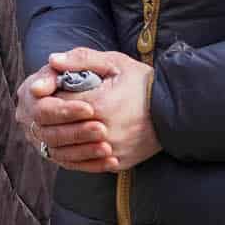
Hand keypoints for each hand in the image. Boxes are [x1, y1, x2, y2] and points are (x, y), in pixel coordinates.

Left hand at [18, 49, 160, 172]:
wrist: (176, 110)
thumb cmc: (143, 82)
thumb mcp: (115, 63)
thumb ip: (82, 60)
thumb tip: (51, 61)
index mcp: (100, 104)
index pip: (58, 103)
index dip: (50, 96)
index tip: (49, 91)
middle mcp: (104, 131)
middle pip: (61, 129)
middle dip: (52, 118)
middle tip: (48, 109)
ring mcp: (111, 150)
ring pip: (70, 151)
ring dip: (60, 139)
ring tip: (58, 126)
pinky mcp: (118, 162)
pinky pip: (87, 164)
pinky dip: (76, 156)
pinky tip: (73, 144)